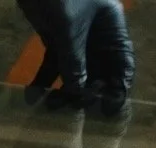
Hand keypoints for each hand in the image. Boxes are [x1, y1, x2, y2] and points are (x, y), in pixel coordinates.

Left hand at [16, 0, 134, 116]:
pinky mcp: (55, 37)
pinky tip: (33, 94)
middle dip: (87, 93)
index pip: (122, 63)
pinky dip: (44, 79)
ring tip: (50, 107)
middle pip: (98, 72)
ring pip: (73, 71)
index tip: (109, 110)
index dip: (119, 87)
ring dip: (62, 90)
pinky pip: (53, 63)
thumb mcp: (68, 27)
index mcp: (111, 28)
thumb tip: (79, 92)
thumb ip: (73, 59)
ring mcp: (76, 38)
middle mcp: (98, 36)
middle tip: (75, 112)